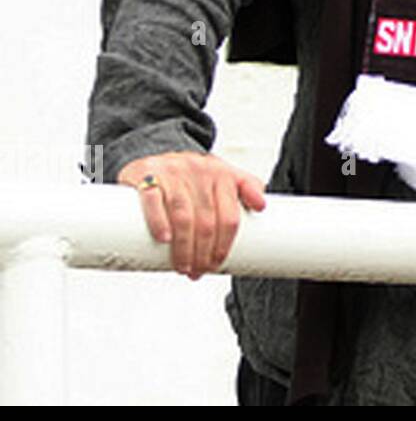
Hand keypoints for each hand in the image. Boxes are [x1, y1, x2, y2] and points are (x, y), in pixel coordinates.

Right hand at [117, 151, 266, 280]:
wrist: (155, 150)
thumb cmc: (192, 173)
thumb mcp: (222, 174)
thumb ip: (245, 187)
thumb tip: (262, 206)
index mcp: (222, 174)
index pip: (230, 216)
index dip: (225, 245)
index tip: (216, 263)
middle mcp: (200, 172)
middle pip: (207, 221)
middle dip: (203, 252)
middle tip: (197, 270)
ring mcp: (173, 173)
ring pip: (183, 215)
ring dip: (184, 247)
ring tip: (183, 266)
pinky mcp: (147, 176)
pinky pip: (153, 200)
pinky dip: (160, 221)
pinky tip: (164, 239)